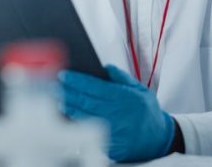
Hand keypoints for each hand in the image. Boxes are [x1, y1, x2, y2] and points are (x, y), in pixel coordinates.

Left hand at [60, 65, 176, 161]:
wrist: (159, 139)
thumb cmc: (147, 112)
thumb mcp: (140, 90)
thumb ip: (121, 78)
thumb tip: (105, 66)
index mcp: (124, 98)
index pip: (94, 87)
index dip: (76, 80)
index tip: (63, 74)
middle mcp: (117, 114)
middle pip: (85, 101)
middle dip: (67, 92)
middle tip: (53, 86)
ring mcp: (112, 131)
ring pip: (83, 117)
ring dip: (68, 107)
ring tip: (57, 99)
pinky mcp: (109, 145)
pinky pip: (87, 133)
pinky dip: (76, 124)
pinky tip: (68, 117)